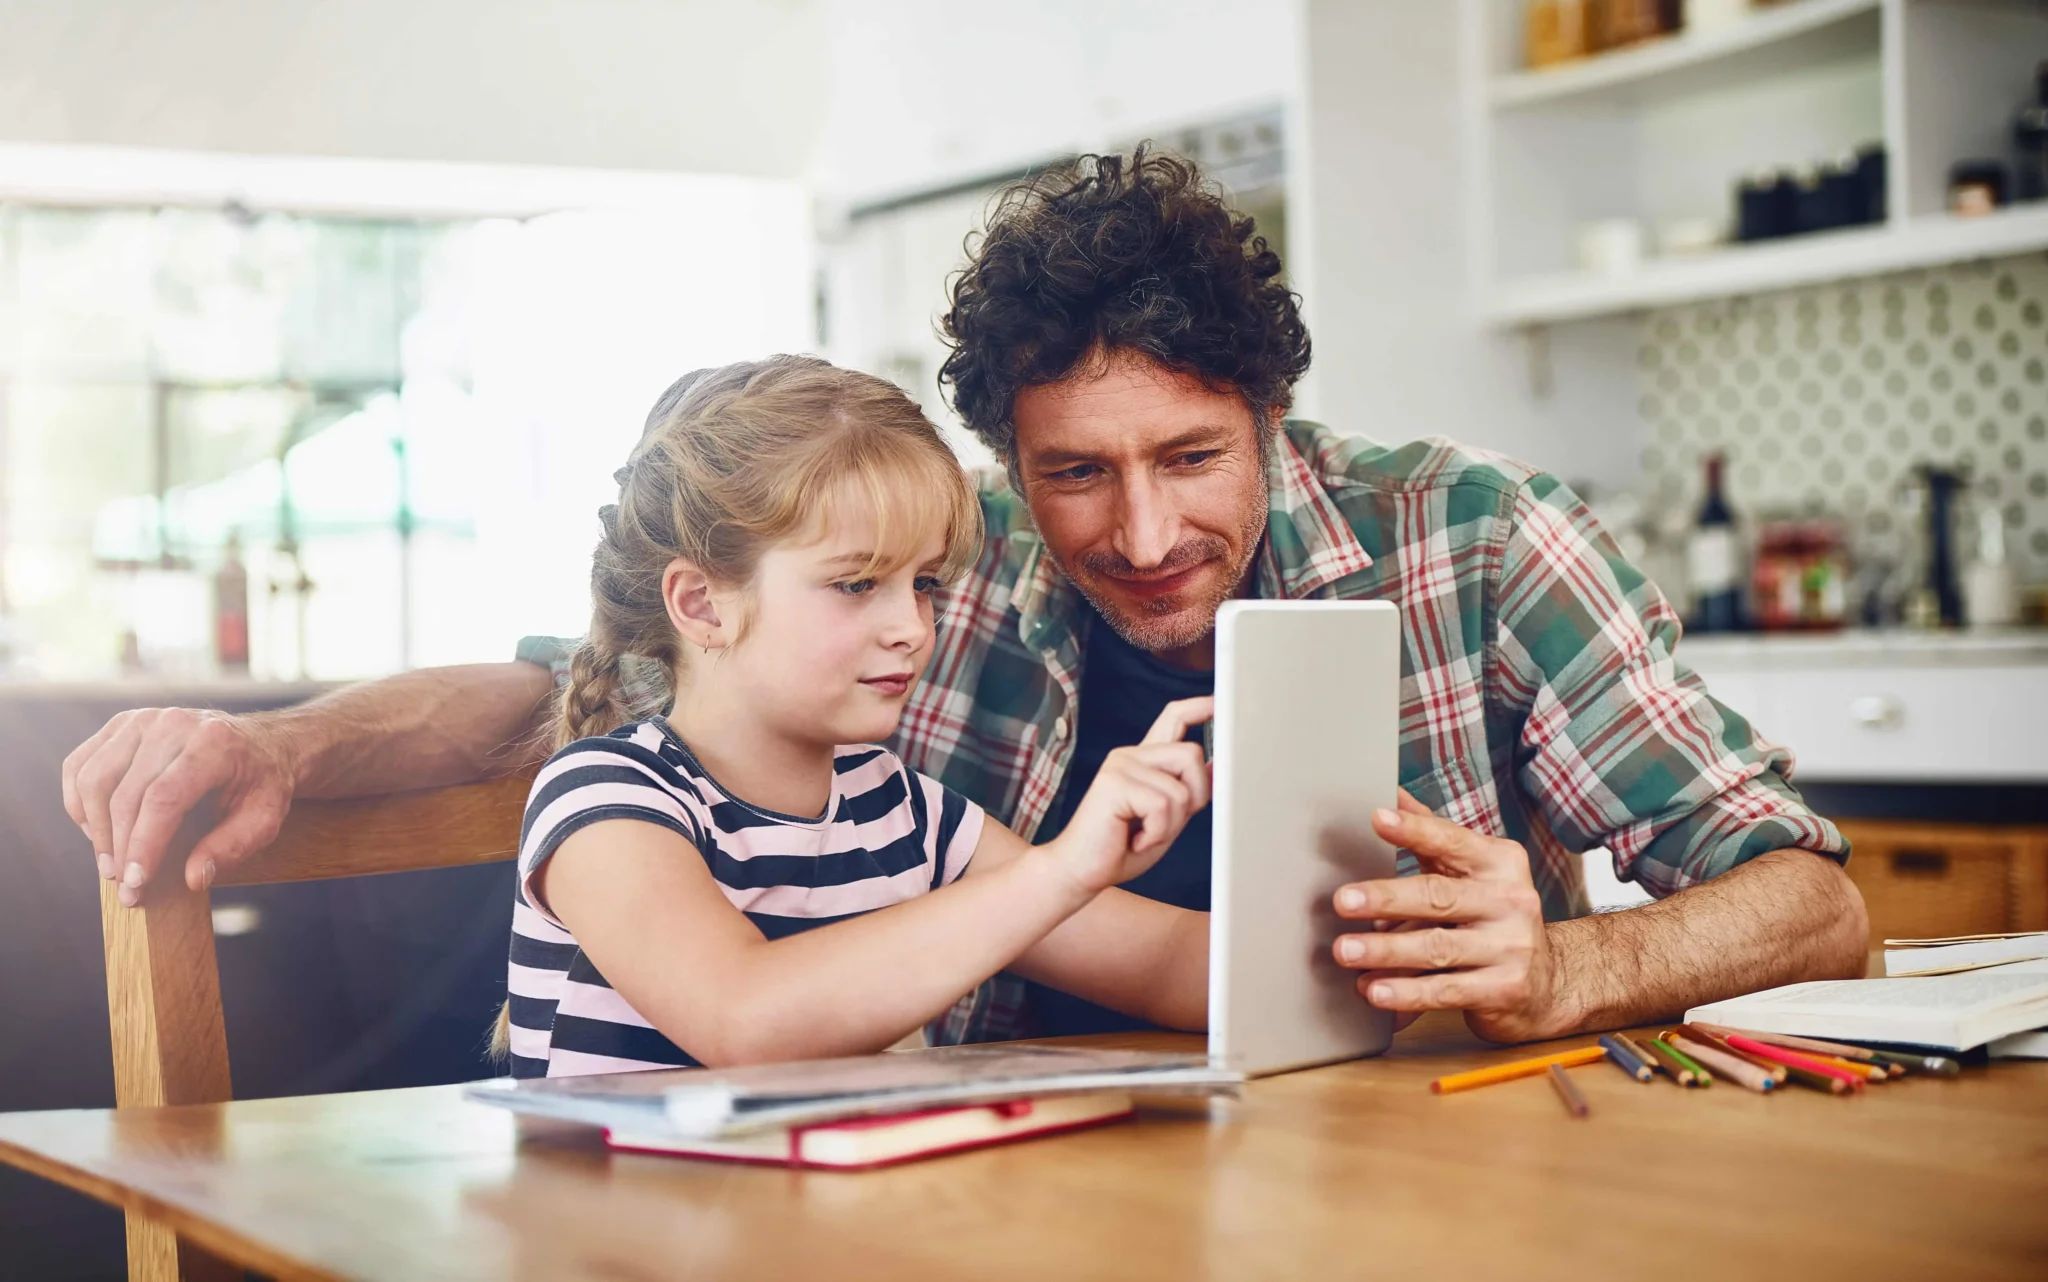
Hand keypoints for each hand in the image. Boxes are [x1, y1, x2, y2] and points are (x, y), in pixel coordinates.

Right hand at [62, 708, 299, 904]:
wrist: (261, 744)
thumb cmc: (261, 784)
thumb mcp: (265, 819)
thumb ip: (232, 848)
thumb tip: (194, 879)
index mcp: (214, 743)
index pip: (164, 798)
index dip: (143, 844)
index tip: (135, 883)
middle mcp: (174, 724)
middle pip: (125, 793)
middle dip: (119, 847)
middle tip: (123, 886)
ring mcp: (143, 719)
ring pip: (94, 779)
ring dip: (94, 828)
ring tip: (110, 864)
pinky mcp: (122, 725)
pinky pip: (80, 766)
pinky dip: (80, 802)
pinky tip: (96, 830)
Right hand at [1045, 697, 1211, 894]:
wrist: (1079, 871)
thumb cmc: (1120, 849)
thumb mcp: (1166, 818)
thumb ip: (1187, 791)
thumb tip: (1217, 767)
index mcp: (1144, 760)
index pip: (1174, 717)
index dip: (1200, 707)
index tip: (1220, 702)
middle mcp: (1131, 755)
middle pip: (1192, 755)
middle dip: (1196, 796)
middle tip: (1165, 824)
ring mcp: (1121, 765)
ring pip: (1181, 788)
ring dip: (1171, 824)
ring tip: (1143, 833)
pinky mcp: (1114, 782)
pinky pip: (1162, 806)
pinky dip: (1156, 832)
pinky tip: (1134, 839)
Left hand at [1328, 790, 1569, 1042]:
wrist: (1549, 982)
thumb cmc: (1492, 917)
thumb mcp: (1472, 871)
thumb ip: (1433, 836)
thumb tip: (1392, 794)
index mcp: (1500, 862)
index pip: (1451, 841)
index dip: (1414, 830)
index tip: (1377, 818)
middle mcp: (1511, 901)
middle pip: (1438, 896)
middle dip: (1386, 898)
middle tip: (1342, 901)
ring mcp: (1511, 948)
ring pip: (1437, 947)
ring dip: (1386, 950)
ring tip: (1345, 950)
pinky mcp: (1505, 989)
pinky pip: (1446, 990)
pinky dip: (1406, 993)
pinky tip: (1374, 991)